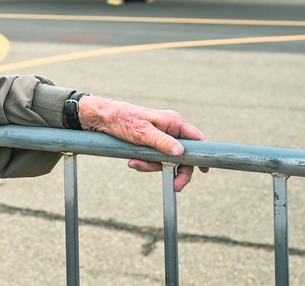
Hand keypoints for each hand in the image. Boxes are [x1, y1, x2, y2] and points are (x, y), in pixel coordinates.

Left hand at [78, 95, 207, 191]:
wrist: (100, 119)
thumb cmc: (122, 119)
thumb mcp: (142, 132)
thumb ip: (162, 142)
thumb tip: (181, 152)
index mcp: (172, 122)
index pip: (195, 138)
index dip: (202, 154)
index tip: (204, 170)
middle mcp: (169, 130)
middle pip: (183, 155)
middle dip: (177, 170)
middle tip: (176, 186)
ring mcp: (159, 138)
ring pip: (166, 160)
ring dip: (151, 166)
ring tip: (135, 163)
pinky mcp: (149, 145)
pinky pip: (153, 160)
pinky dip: (144, 164)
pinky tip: (132, 161)